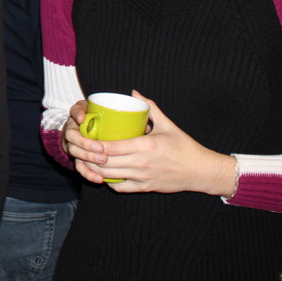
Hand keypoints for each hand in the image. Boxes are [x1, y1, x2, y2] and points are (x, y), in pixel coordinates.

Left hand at [69, 91, 234, 194]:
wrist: (200, 171)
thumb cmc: (184, 147)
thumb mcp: (167, 125)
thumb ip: (150, 108)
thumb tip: (135, 93)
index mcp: (145, 145)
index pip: (111, 147)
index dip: (94, 145)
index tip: (85, 139)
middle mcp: (141, 163)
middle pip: (105, 162)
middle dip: (89, 157)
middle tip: (81, 149)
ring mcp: (142, 177)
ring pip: (110, 175)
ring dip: (95, 169)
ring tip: (87, 160)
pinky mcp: (145, 187)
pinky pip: (120, 187)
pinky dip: (109, 181)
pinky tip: (104, 174)